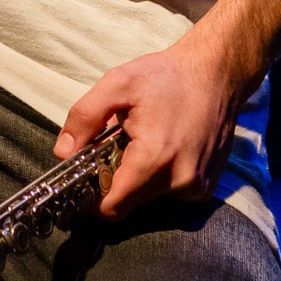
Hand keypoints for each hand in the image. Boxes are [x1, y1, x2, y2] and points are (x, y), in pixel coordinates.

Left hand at [52, 28, 256, 217]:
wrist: (217, 73)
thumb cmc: (166, 76)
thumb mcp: (117, 83)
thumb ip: (85, 118)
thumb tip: (63, 152)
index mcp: (155, 159)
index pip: (112, 207)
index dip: (92, 198)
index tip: (85, 180)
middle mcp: (180, 181)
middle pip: (130, 203)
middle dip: (115, 181)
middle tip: (116, 148)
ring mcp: (197, 187)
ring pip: (149, 199)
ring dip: (139, 178)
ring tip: (144, 142)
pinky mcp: (206, 187)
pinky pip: (170, 193)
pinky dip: (160, 177)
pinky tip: (165, 147)